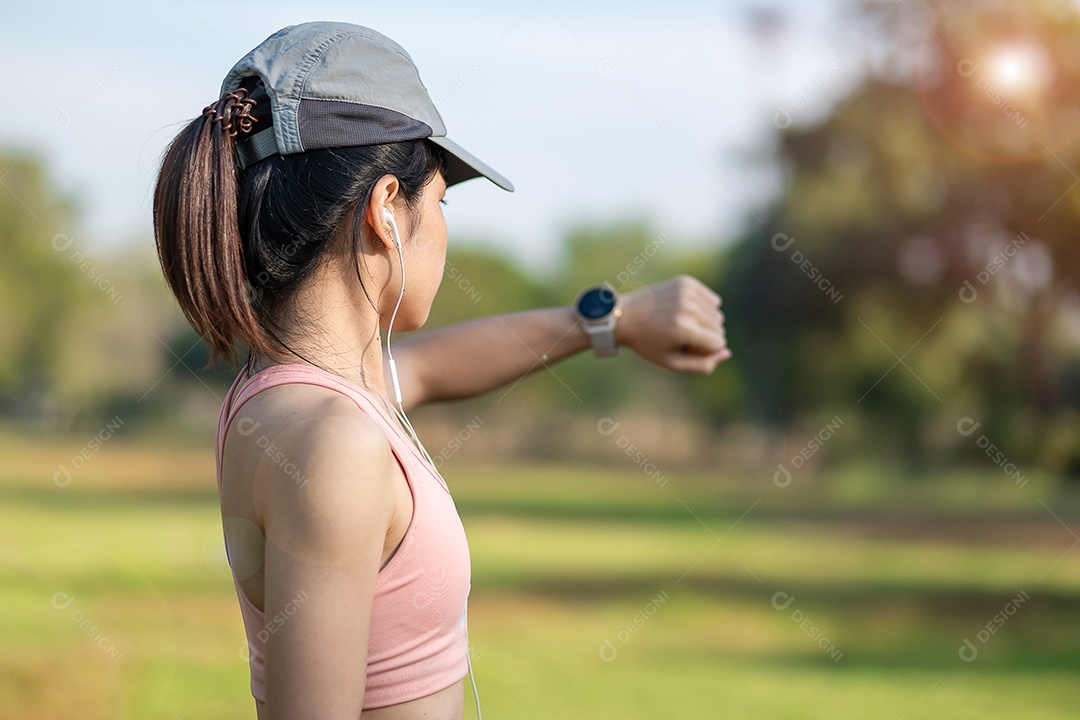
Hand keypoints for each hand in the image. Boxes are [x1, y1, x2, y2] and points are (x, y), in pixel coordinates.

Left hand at [615, 275, 730, 374]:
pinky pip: (712, 299)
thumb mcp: (671, 362)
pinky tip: (687, 310)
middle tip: (680, 336)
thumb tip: (727, 352)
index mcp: (684, 330)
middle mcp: (687, 309)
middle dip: (705, 335)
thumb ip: (702, 365)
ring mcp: (687, 293)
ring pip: (717, 314)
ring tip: (682, 323)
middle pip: (719, 328)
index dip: (705, 350)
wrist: (624, 315)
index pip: (719, 343)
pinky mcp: (686, 282)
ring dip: (704, 322)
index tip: (686, 348)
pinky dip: (704, 307)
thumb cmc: (647, 343)